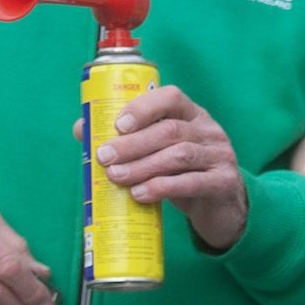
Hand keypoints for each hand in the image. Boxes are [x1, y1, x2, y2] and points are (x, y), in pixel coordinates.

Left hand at [87, 84, 248, 250]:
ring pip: (179, 155)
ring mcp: (219, 156)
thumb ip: (129, 140)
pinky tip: (140, 194)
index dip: (144, 107)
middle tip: (104, 157)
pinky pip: (192, 182)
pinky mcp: (223, 182)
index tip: (118, 124)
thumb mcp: (160, 152)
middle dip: (133, 143)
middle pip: (170, 130)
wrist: (222, 207)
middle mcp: (209, 130)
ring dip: (142, 166)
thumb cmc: (183, 173)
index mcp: (192, 114)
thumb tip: (82, 129)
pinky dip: (162, 187)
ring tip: (116, 177)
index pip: (172, 97)